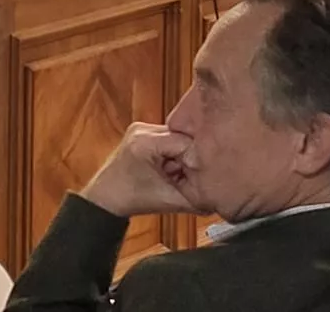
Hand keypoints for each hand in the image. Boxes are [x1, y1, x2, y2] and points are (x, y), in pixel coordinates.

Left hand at [78, 123, 203, 217]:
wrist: (105, 198)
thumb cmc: (131, 199)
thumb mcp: (171, 201)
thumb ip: (199, 198)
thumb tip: (224, 195)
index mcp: (146, 142)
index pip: (187, 143)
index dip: (198, 162)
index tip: (200, 178)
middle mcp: (143, 129)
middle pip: (184, 138)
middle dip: (191, 159)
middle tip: (189, 178)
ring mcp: (142, 129)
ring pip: (179, 138)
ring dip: (183, 157)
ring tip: (177, 175)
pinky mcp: (143, 133)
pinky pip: (170, 140)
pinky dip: (175, 155)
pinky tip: (171, 170)